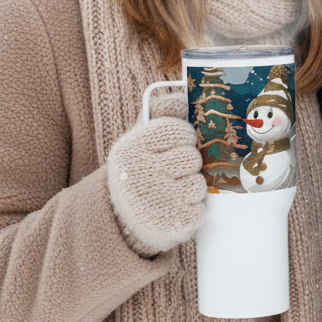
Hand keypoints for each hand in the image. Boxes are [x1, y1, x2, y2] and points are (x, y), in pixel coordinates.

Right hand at [107, 100, 205, 257]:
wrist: (121, 218)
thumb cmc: (142, 168)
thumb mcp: (143, 138)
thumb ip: (163, 113)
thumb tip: (185, 95)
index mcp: (131, 148)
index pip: (177, 130)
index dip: (185, 136)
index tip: (180, 143)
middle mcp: (138, 175)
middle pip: (191, 158)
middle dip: (190, 163)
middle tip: (175, 170)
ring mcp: (153, 202)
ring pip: (198, 185)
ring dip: (192, 186)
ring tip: (174, 190)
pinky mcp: (166, 226)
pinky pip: (199, 210)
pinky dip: (192, 210)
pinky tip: (175, 208)